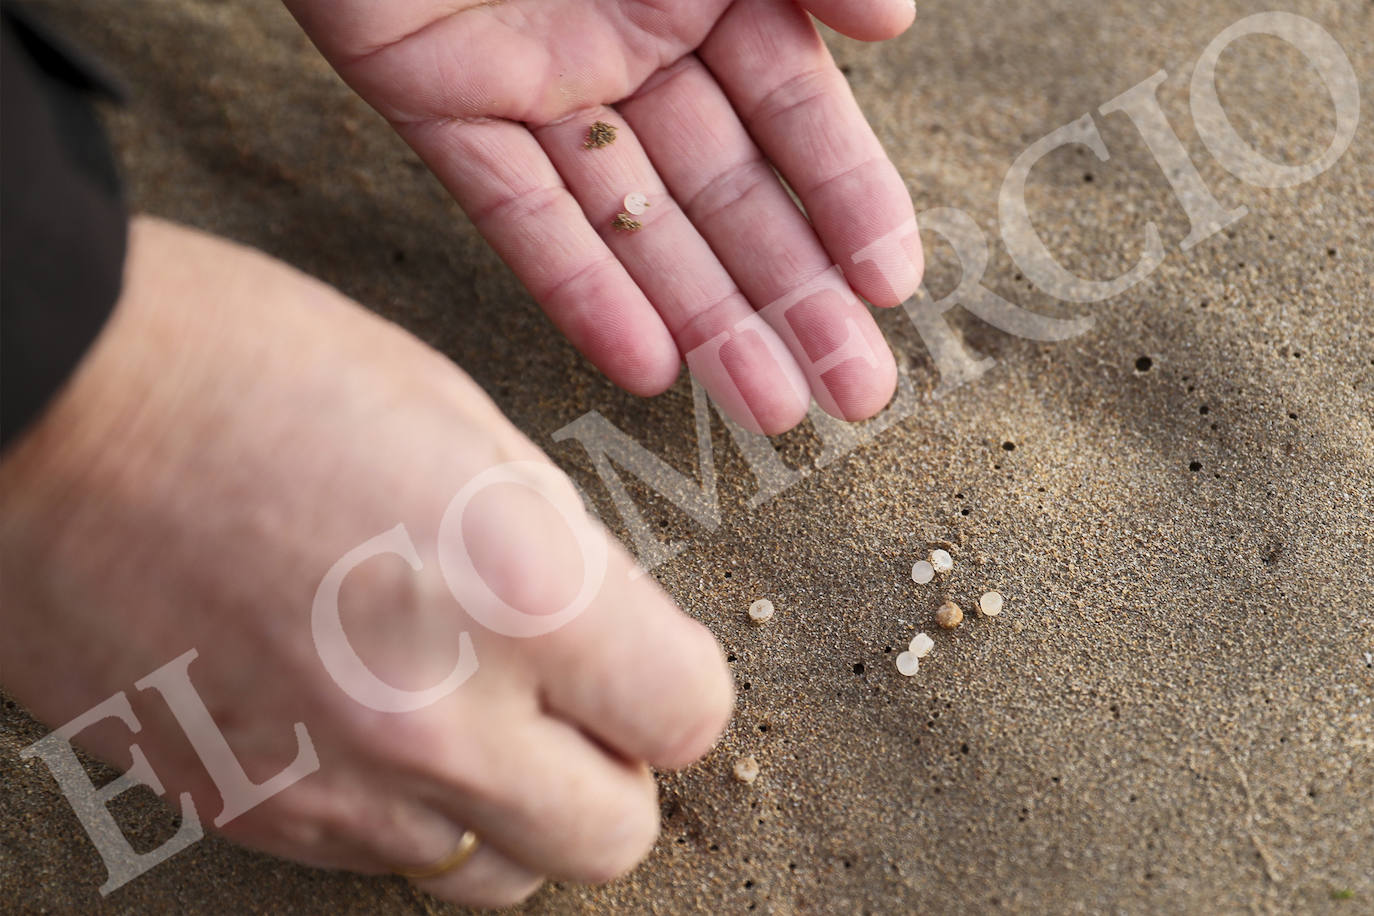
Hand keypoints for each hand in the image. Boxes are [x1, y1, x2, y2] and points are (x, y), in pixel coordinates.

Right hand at [0, 217, 732, 907]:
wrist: (35, 407)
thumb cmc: (243, 369)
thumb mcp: (453, 414)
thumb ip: (555, 542)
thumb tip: (603, 618)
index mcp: (514, 591)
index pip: (686, 715)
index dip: (675, 680)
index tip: (646, 652)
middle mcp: (435, 717)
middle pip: (613, 836)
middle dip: (617, 766)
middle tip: (578, 695)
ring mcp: (332, 783)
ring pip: (498, 872)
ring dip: (515, 803)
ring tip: (471, 708)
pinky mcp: (245, 811)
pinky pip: (381, 861)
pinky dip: (409, 809)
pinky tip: (371, 714)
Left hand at [285, 0, 924, 432]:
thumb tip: (892, 26)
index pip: (796, 116)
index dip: (847, 202)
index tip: (892, 288)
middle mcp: (632, 46)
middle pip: (728, 195)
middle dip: (794, 295)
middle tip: (854, 393)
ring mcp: (539, 84)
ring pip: (634, 224)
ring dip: (706, 318)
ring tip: (770, 410)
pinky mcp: (439, 104)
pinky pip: (515, 213)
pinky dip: (577, 290)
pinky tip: (644, 369)